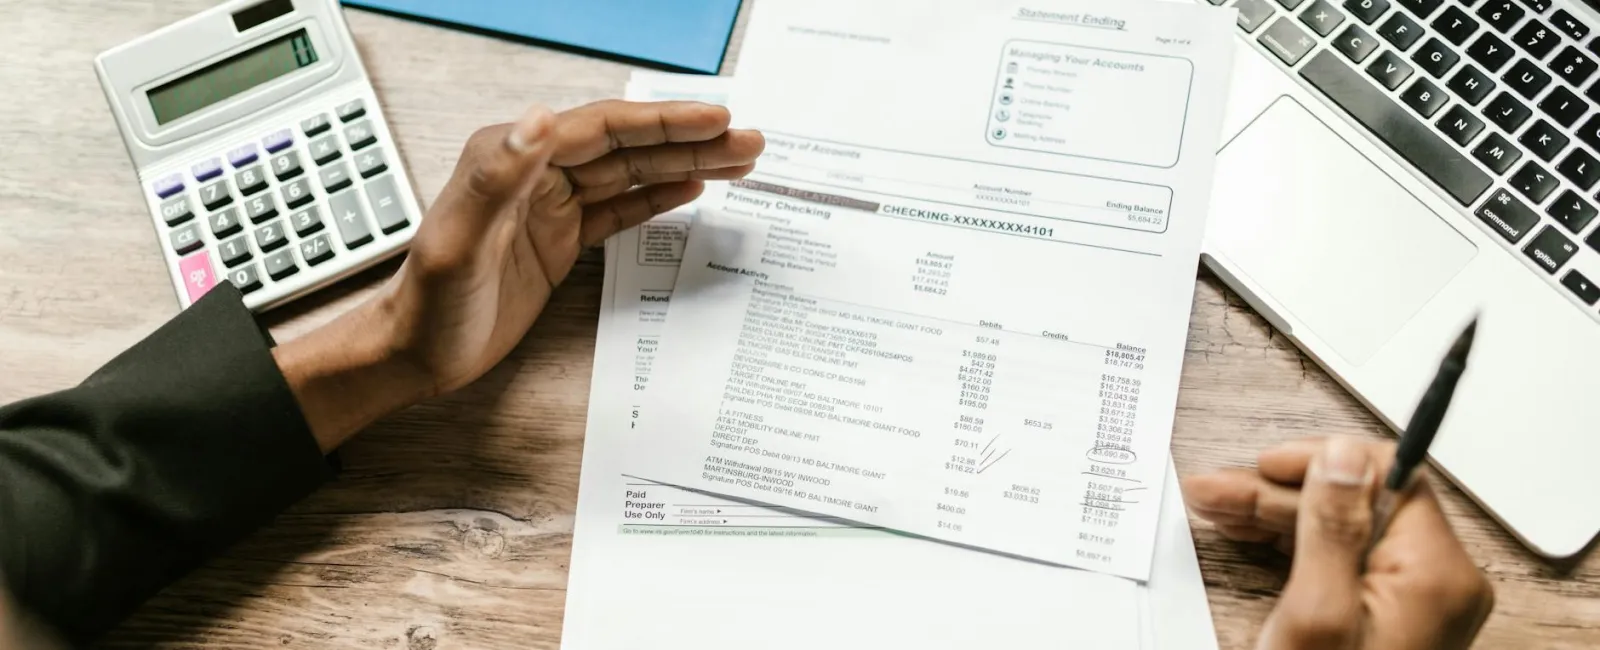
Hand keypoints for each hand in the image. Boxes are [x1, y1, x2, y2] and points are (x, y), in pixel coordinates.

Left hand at [275, 101, 763, 449]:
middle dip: (690, 140)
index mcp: (512, 158)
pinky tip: (693, 187)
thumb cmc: (428, 304)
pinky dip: (658, 196)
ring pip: (630, 174)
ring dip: (685, 164)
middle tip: (748, 140)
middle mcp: (535, 173)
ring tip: (739, 161)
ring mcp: (550, 206)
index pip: (602, 128)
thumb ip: (497, 177)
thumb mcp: (458, 243)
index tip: (713, 120)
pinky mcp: (560, 239)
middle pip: (628, 146)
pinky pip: (618, 208)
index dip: (663, 122)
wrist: (413, 354)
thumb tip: (539, 119)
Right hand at [1183, 437, 1493, 649]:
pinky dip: (1287, 542)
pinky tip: (1242, 532)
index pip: (1390, 477)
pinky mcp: (1383, 614)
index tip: (1269, 464)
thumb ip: (1332, 527)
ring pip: (1338, 527)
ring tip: (1213, 506)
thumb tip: (1342, 457)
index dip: (1323, 461)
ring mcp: (1410, 599)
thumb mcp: (1317, 610)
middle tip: (1215, 490)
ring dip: (1272, 513)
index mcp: (1435, 572)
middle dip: (1278, 492)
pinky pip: (1338, 557)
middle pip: (1355, 502)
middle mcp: (1434, 581)